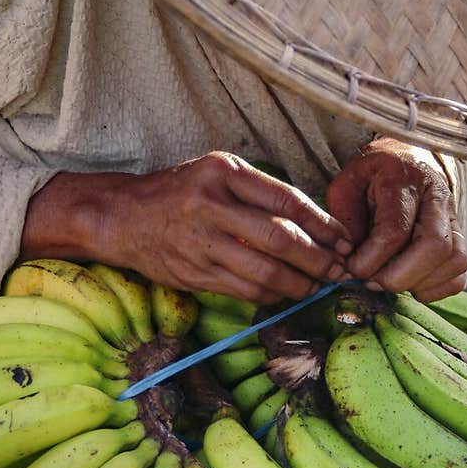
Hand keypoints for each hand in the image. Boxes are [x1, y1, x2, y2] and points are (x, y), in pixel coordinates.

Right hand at [21, 153, 350, 303]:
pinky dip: (272, 295)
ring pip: (265, 270)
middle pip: (281, 238)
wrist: (123, 217)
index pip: (287, 200)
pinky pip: (244, 289)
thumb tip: (315, 223)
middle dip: (318, 259)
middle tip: (337, 269)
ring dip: (299, 283)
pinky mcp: (194, 272)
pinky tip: (285, 293)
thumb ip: (259, 192)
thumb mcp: (217, 173)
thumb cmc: (179, 192)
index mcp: (223, 172)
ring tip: (315, 285)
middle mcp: (211, 205)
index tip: (343, 238)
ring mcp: (200, 242)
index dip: (322, 224)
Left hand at [326, 138, 466, 299]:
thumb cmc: (371, 177)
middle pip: (434, 246)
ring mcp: (454, 217)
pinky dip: (437, 287)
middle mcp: (437, 196)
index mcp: (403, 179)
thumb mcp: (347, 185)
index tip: (352, 268)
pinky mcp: (461, 236)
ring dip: (419, 283)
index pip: (395, 229)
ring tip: (391, 280)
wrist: (405, 161)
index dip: (371, 259)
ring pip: (455, 260)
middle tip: (373, 282)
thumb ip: (346, 220)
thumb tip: (349, 257)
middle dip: (399, 276)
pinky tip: (411, 283)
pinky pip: (461, 271)